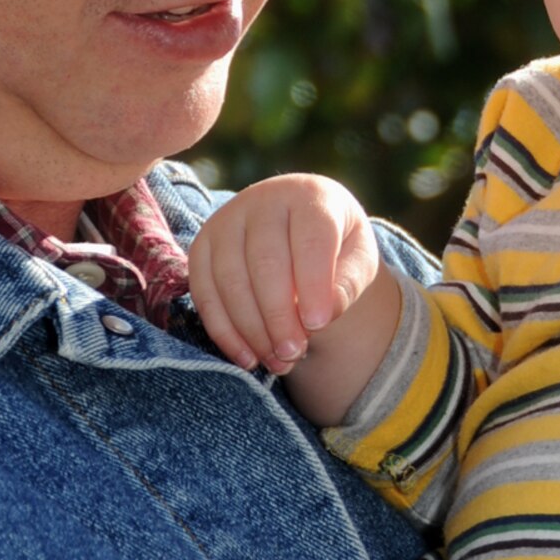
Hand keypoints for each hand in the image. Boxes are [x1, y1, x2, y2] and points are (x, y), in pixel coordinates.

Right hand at [189, 177, 397, 418]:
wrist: (296, 224)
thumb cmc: (335, 244)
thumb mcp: (357, 256)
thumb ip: (349, 282)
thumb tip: (328, 313)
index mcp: (309, 197)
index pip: (311, 238)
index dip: (314, 283)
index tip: (318, 325)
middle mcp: (262, 201)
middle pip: (265, 261)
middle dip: (279, 315)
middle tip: (294, 353)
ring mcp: (226, 221)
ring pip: (230, 280)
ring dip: (252, 329)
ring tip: (278, 362)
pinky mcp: (202, 247)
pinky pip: (204, 292)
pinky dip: (224, 331)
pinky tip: (248, 358)